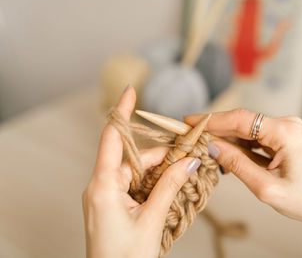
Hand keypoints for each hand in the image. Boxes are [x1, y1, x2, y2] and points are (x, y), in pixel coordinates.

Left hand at [82, 86, 200, 257]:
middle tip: (190, 157)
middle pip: (135, 159)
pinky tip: (171, 189)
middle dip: (162, 157)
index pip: (112, 140)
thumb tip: (188, 162)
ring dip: (160, 173)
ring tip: (185, 176)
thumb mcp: (151, 221)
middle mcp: (101, 187)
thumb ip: (169, 187)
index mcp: (103, 187)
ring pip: (137, 173)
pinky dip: (153, 184)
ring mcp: (107, 196)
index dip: (121, 113)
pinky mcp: (113, 205)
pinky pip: (135, 185)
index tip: (130, 91)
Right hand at [185, 109, 301, 257]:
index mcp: (286, 132)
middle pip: (242, 121)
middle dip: (216, 130)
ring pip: (246, 130)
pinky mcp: (283, 137)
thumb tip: (212, 146)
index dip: (213, 120)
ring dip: (226, 139)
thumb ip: (237, 164)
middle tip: (192, 138)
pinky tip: (225, 156)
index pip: (241, 119)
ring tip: (206, 151)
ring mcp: (285, 129)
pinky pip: (254, 137)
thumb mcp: (266, 188)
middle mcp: (286, 124)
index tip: (190, 121)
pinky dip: (238, 146)